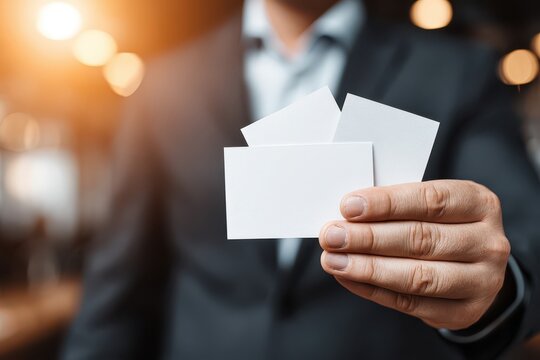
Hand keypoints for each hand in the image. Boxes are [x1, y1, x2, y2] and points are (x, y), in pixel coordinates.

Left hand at [319, 180, 510, 329]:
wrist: (474, 264)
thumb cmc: (443, 224)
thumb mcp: (430, 204)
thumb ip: (396, 207)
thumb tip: (348, 214)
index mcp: (479, 203)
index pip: (430, 200)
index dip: (386, 204)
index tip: (349, 206)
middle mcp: (488, 242)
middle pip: (420, 239)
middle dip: (368, 238)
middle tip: (332, 236)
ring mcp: (481, 281)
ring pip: (417, 276)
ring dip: (367, 268)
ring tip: (334, 260)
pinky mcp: (464, 312)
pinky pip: (411, 303)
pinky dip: (373, 291)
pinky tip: (348, 277)